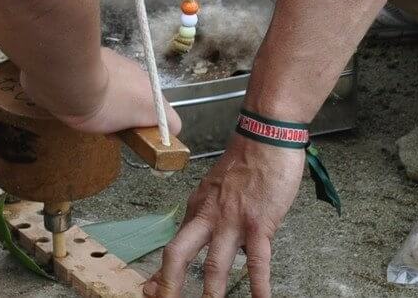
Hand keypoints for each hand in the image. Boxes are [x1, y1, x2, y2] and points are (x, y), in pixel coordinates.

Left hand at [24, 48, 181, 136]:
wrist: (72, 75)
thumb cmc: (98, 106)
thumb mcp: (115, 130)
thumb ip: (130, 130)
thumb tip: (129, 129)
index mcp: (155, 101)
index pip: (172, 123)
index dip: (158, 134)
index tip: (135, 137)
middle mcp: (148, 80)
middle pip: (149, 102)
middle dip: (133, 113)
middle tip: (112, 124)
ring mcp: (130, 65)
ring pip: (132, 86)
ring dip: (121, 96)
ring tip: (96, 104)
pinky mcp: (112, 54)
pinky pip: (116, 72)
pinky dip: (107, 80)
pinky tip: (89, 87)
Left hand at [142, 134, 303, 297]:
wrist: (266, 135)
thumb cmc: (246, 160)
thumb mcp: (218, 187)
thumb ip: (212, 213)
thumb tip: (211, 238)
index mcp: (198, 207)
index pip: (174, 244)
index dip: (161, 272)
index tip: (151, 290)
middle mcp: (208, 215)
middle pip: (179, 253)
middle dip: (170, 283)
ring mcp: (232, 220)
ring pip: (215, 263)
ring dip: (211, 292)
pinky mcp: (258, 222)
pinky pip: (257, 260)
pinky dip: (258, 284)